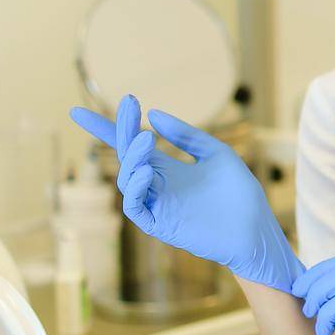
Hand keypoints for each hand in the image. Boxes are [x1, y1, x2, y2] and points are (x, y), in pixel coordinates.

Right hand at [70, 94, 304, 294]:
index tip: (78, 112)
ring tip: (145, 139)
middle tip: (129, 106)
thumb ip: (187, 136)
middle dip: (122, 131)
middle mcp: (157, 186)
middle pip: (126, 156)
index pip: (131, 146)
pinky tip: (146, 170)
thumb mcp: (215, 154)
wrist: (256, 228)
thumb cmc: (239, 194)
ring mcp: (157, 205)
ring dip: (132, 157)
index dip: (107, 128)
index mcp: (168, 169)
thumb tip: (154, 114)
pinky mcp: (160, 225)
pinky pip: (135, 206)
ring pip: (127, 180)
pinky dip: (135, 188)